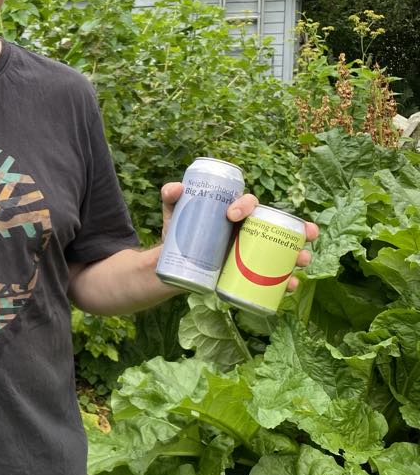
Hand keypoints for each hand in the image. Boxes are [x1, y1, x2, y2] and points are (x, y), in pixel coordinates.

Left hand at [160, 182, 319, 289]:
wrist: (174, 265)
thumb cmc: (179, 233)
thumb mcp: (174, 214)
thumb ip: (170, 196)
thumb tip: (175, 189)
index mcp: (233, 213)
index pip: (248, 204)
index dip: (246, 205)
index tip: (231, 215)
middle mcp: (248, 231)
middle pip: (278, 227)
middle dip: (297, 230)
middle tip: (303, 235)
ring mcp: (250, 253)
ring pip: (283, 253)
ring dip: (299, 256)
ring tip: (302, 261)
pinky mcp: (247, 274)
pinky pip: (272, 278)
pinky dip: (285, 282)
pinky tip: (290, 285)